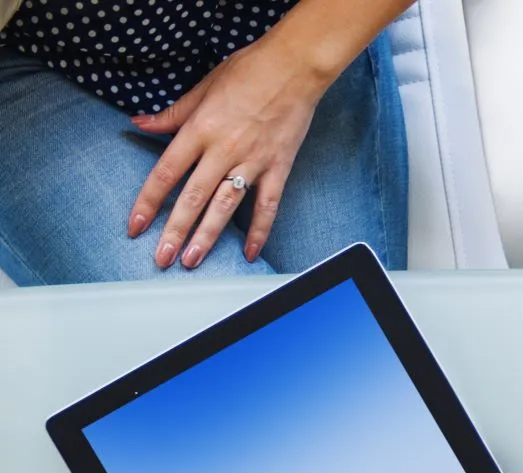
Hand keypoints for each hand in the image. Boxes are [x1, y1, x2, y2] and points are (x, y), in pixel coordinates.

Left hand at [127, 26, 337, 268]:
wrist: (293, 69)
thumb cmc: (248, 72)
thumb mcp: (201, 87)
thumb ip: (173, 114)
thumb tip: (142, 123)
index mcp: (200, 129)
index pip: (166, 172)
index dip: (148, 202)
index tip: (136, 225)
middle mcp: (223, 150)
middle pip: (193, 198)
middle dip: (175, 232)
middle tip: (162, 258)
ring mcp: (252, 162)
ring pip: (225, 207)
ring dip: (207, 237)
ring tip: (193, 260)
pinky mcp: (278, 169)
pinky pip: (267, 207)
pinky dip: (258, 232)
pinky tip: (248, 252)